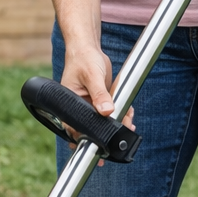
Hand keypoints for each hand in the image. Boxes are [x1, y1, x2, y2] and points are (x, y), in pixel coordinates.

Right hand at [61, 43, 134, 160]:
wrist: (88, 48)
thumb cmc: (83, 59)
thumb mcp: (91, 76)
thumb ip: (99, 94)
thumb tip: (107, 111)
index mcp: (68, 105)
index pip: (77, 128)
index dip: (89, 138)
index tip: (101, 147)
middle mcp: (78, 108)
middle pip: (93, 128)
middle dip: (108, 134)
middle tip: (121, 137)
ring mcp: (90, 106)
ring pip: (104, 122)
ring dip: (117, 124)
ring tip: (129, 124)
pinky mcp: (100, 101)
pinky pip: (110, 112)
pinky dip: (120, 114)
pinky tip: (129, 114)